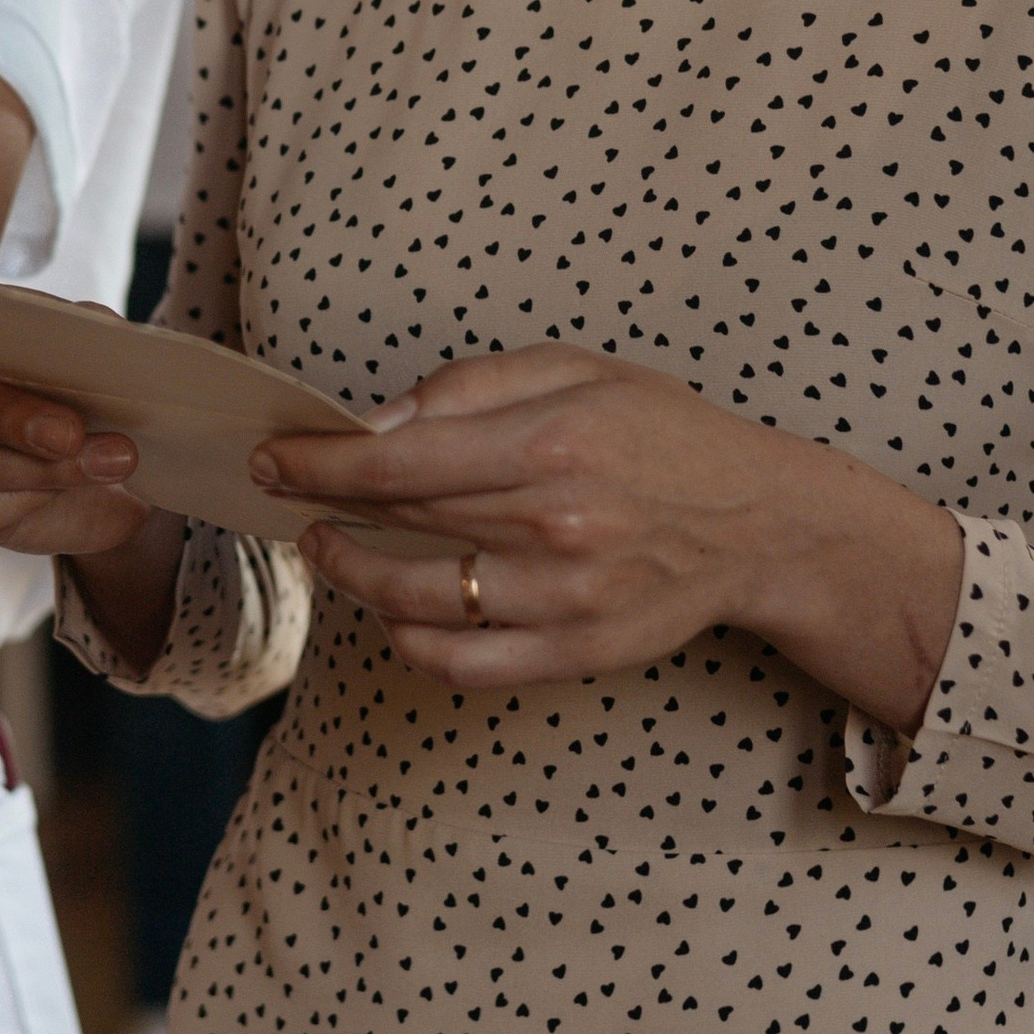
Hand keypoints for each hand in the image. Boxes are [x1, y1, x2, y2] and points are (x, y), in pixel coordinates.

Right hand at [0, 341, 158, 558]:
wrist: (121, 464)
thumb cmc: (98, 392)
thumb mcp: (102, 353)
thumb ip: (92, 334)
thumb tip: (96, 337)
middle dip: (10, 418)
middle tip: (71, 432)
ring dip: (44, 464)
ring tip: (114, 458)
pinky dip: (34, 496)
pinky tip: (76, 488)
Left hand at [251, 345, 963, 724]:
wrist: (759, 520)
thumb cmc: (662, 434)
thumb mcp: (577, 370)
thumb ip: (472, 386)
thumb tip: (378, 420)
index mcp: (550, 442)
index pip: (396, 460)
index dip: (319, 463)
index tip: (274, 457)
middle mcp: (554, 525)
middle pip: (399, 521)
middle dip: (323, 504)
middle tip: (287, 490)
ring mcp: (566, 599)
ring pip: (416, 602)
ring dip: (354, 575)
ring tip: (331, 548)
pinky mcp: (578, 653)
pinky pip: (465, 663)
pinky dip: (411, 643)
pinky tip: (393, 614)